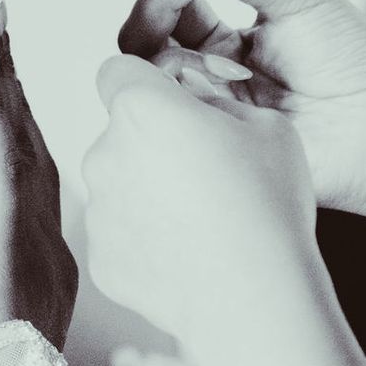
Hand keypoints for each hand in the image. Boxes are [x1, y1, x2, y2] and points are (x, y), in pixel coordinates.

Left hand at [0, 0, 79, 347]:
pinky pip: (3, 165)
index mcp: (33, 252)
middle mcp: (44, 238)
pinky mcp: (13, 247)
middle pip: (24, 133)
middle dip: (9, 66)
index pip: (17, 159)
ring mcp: (36, 241)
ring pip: (17, 137)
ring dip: (1, 71)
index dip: (7, 99)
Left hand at [81, 54, 317, 353]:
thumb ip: (215, 100)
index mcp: (141, 107)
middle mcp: (104, 153)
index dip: (145, 82)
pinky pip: (120, 234)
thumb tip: (192, 101)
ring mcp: (97, 210)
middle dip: (152, 142)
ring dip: (147, 192)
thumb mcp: (267, 124)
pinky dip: (145, 239)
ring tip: (202, 220)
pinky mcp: (99, 258)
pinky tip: (188, 253)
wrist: (255, 295)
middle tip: (205, 172)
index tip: (174, 104)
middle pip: (119, 133)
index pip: (117, 71)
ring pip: (117, 185)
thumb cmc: (268, 203)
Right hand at [117, 0, 365, 219]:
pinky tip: (218, 73)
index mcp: (225, 37)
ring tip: (212, 27)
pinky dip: (179, 80)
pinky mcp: (204, 140)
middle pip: (145, 27)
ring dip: (165, 30)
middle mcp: (205, 71)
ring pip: (145, 66)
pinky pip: (165, 108)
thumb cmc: (354, 61)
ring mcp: (203, 106)